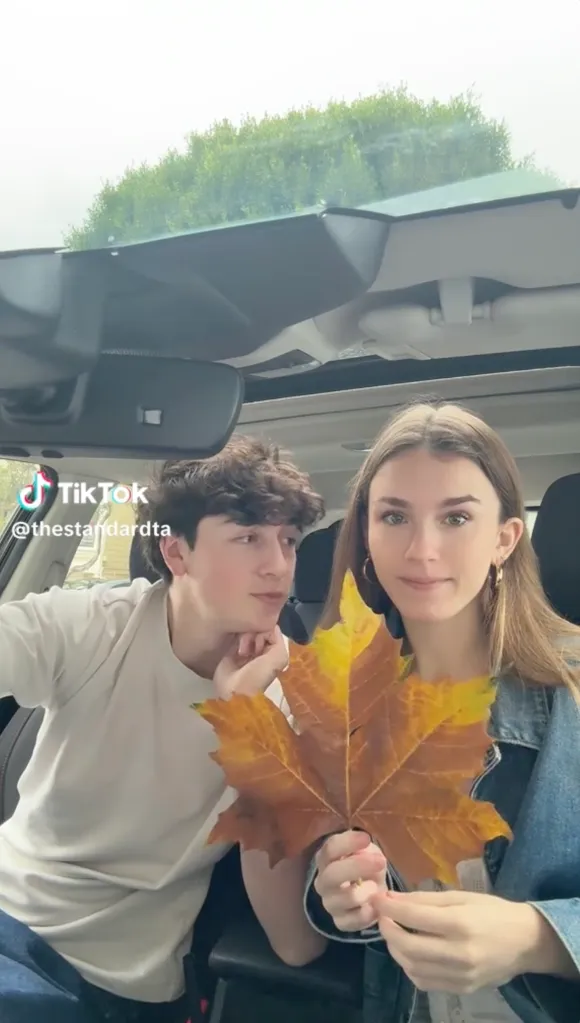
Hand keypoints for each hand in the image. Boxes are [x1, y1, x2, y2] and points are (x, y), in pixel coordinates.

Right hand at [214, 626, 287, 698]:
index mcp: (274, 652)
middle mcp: (262, 649)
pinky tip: (238, 651)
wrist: (234, 690)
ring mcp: (248, 649)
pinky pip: (238, 635)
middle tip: (251, 648)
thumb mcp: (278, 658)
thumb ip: (278, 639)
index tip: (261, 641)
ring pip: (249, 630)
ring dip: (246, 639)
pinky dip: (239, 639)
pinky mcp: (234, 649)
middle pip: (260, 628)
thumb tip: (271, 625)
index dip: (266, 631)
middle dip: (256, 635)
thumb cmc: (258, 675)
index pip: (272, 630)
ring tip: (243, 652)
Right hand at [313, 830, 386, 931]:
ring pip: (343, 899)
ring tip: (376, 887)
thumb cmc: (366, 866)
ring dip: (364, 892)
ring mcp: (330, 903)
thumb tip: (366, 850)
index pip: (330, 848)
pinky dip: (367, 914)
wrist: (370, 892)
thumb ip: (365, 849)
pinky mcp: (340, 922)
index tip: (366, 838)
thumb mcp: (367, 851)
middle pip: (332, 874)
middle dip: (357, 867)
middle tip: (380, 861)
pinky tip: (376, 906)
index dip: (347, 843)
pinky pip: (351, 921)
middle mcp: (323, 881)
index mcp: (326, 859)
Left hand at [370, 888, 558, 992]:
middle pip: (409, 947)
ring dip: (396, 950)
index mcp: (461, 923)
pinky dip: (410, 968)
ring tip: (394, 934)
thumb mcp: (461, 896)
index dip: (389, 908)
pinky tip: (410, 953)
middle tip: (382, 918)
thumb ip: (425, 900)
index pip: (414, 917)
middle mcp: (460, 953)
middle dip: (388, 931)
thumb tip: (392, 899)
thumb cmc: (493, 911)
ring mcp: (461, 975)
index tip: (376, 899)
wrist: (526, 942)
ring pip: (413, 968)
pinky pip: (425, 982)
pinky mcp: (462, 989)